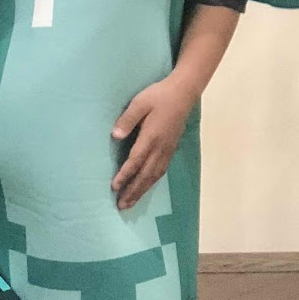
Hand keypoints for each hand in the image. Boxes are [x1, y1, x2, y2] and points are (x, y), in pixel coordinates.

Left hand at [110, 75, 196, 209]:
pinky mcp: (171, 149)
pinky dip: (151, 183)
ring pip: (154, 176)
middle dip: (133, 191)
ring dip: (142, 191)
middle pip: (145, 175)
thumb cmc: (159, 96)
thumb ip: (127, 120)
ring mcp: (167, 150)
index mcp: (151, 137)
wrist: (183, 93)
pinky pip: (160, 171)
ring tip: (130, 203)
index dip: (125, 175)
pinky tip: (145, 188)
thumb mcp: (139, 103)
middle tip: (121, 206)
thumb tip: (115, 136)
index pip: (135, 161)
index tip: (114, 187)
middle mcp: (160, 148)